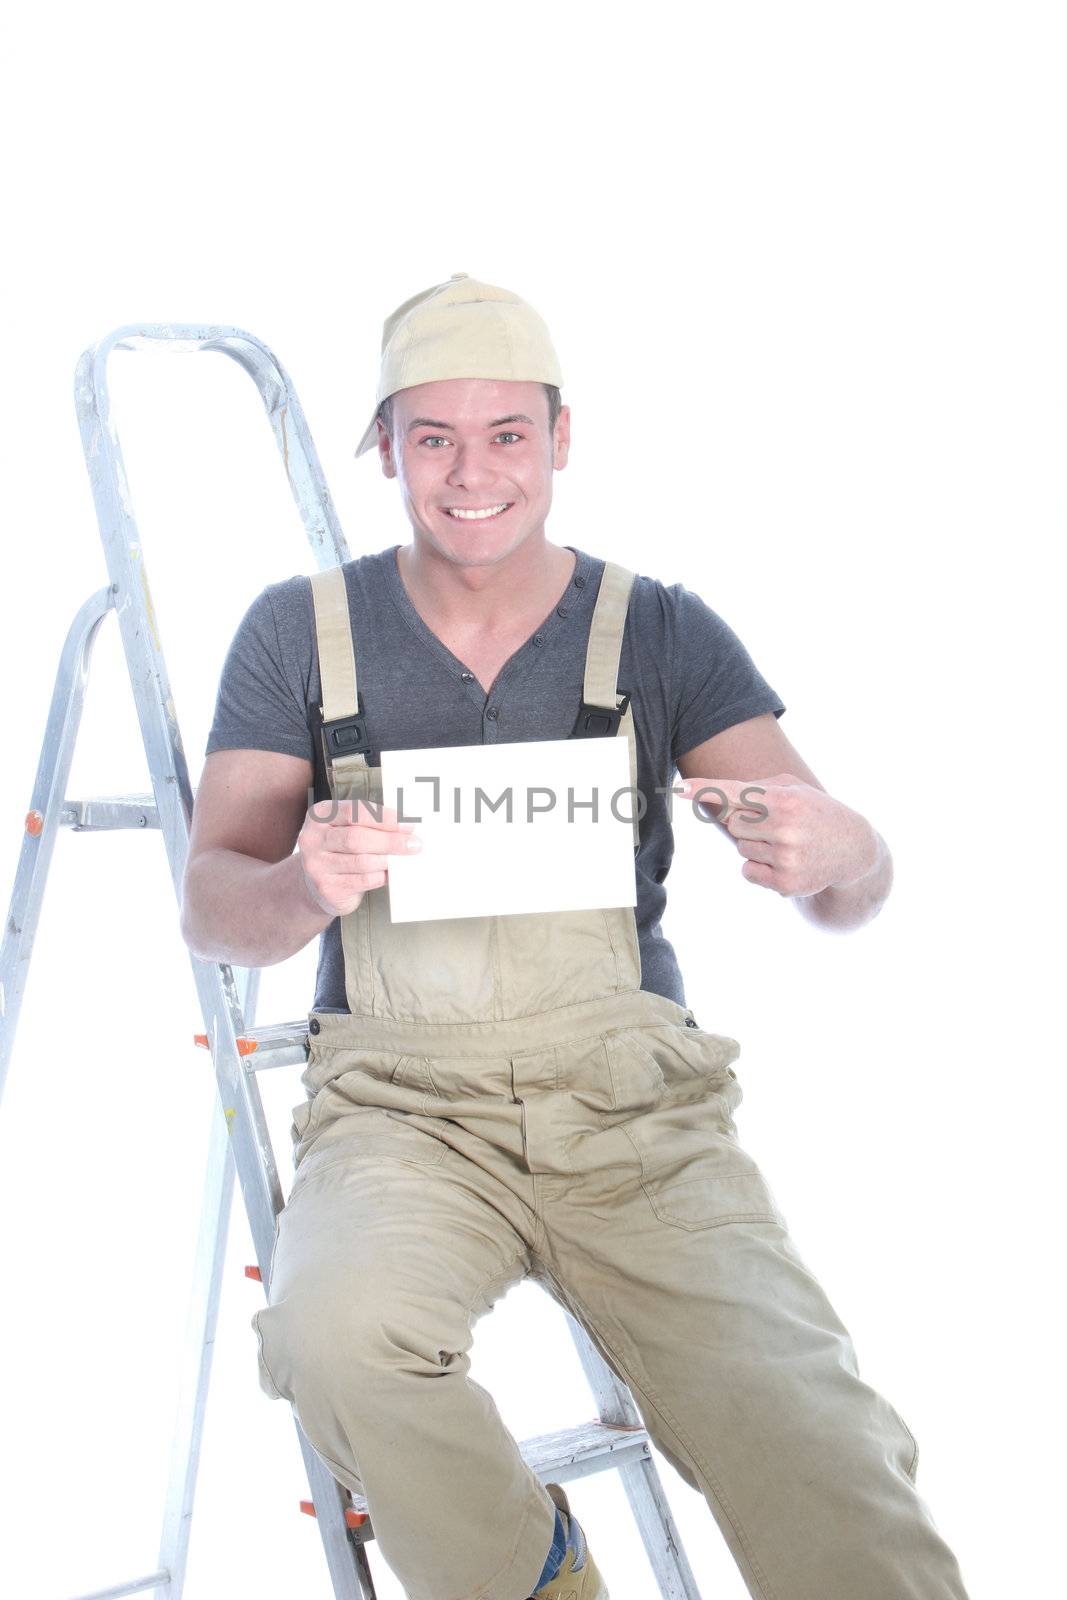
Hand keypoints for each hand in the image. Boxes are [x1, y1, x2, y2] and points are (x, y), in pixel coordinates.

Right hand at [297, 796, 421, 916]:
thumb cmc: (339, 848)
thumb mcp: (345, 827)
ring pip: (361, 861)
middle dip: (390, 841)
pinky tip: (390, 872)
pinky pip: (362, 881)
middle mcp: (314, 838)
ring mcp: (317, 865)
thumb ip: (369, 822)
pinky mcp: (327, 887)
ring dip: (388, 860)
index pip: (355, 812)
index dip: (385, 818)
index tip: (409, 824)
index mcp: (320, 815)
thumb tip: (407, 824)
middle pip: (357, 838)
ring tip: (404, 858)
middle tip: (414, 843)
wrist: (315, 883)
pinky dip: (381, 876)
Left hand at [677, 772, 879, 898]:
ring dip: (756, 845)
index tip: (679, 788)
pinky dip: (759, 867)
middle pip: (733, 825)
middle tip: (778, 824)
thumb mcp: (793, 788)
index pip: (737, 793)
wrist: (853, 849)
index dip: (705, 790)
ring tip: (788, 843)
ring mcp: (787, 858)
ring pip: (741, 848)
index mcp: (786, 800)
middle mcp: (786, 828)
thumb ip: (755, 789)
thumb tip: (720, 805)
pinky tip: (785, 861)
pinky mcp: (786, 883)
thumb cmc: (814, 811)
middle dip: (749, 824)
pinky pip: (747, 871)